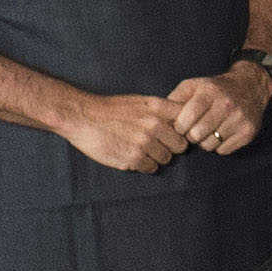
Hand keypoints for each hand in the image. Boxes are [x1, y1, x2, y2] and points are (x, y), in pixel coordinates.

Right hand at [63, 92, 188, 174]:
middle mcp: (154, 124)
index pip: (188, 123)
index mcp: (158, 108)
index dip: (184, 131)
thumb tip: (184, 120)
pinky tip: (131, 156)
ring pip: (166, 159)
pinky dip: (143, 165)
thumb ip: (163, 110)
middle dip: (170, 147)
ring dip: (155, 157)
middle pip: (180, 145)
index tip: (177, 134)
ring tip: (139, 149)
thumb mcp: (141, 102)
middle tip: (155, 145)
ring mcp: (144, 142)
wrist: (83, 117)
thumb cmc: (112, 110)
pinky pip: (151, 168)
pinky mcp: (133, 158)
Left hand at [164, 63, 271, 156]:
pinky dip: (219, 146)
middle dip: (191, 135)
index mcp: (209, 92)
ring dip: (205, 142)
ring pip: (209, 145)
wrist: (250, 86)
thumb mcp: (194, 85)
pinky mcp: (248, 132)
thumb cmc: (215, 88)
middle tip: (195, 130)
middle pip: (196, 135)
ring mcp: (239, 119)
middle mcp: (226, 104)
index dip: (179, 127)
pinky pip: (223, 150)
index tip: (181, 126)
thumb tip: (159, 116)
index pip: (187, 118)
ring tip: (208, 131)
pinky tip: (221, 134)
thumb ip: (175, 98)